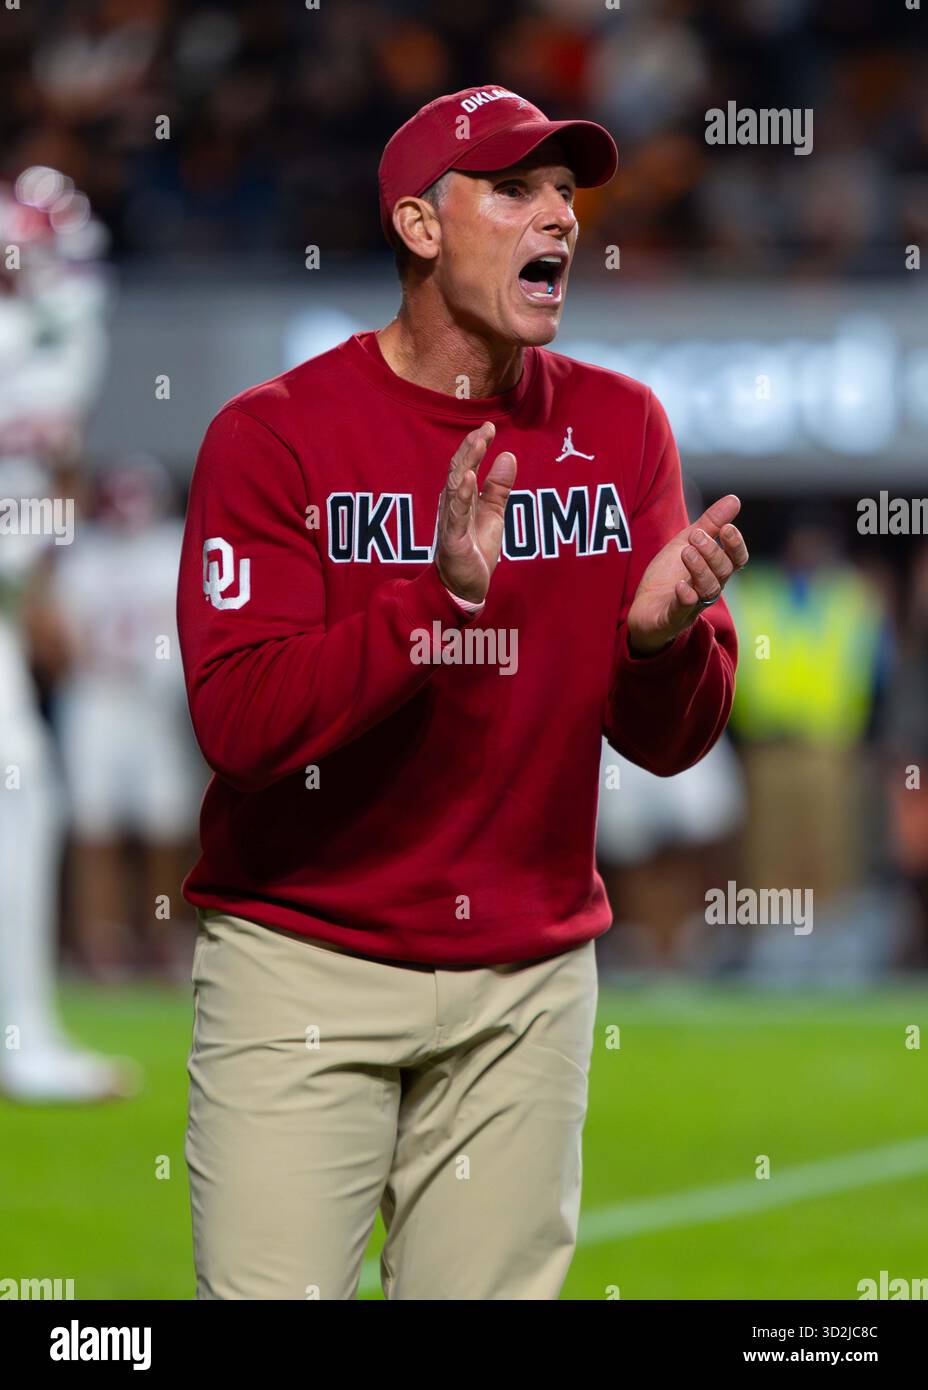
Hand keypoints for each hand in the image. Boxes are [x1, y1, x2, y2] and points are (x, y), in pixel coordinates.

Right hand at [436, 421, 516, 604]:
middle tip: (484, 429)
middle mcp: (451, 506)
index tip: (489, 426)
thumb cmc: (475, 549)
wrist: (466, 587)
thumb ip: (498, 487)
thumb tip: (508, 456)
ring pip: (455, 488)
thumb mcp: (493, 513)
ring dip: (466, 464)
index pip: (466, 465)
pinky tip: (469, 479)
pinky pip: (456, 516)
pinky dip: (462, 496)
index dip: (476, 445)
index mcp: (460, 498)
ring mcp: (450, 523)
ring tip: (478, 445)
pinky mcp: (453, 541)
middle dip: (471, 449)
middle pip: (458, 471)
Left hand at [626, 494, 748, 654]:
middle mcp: (709, 588)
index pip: (736, 559)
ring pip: (707, 590)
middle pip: (722, 572)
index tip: (727, 528)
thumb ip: (710, 524)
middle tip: (697, 536)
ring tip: (687, 551)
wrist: (644, 608)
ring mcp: (692, 605)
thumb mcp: (687, 543)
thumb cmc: (670, 575)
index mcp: (715, 570)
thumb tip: (735, 499)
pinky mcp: (673, 617)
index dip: (735, 545)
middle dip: (712, 552)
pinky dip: (685, 598)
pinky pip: (683, 610)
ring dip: (700, 569)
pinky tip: (680, 586)